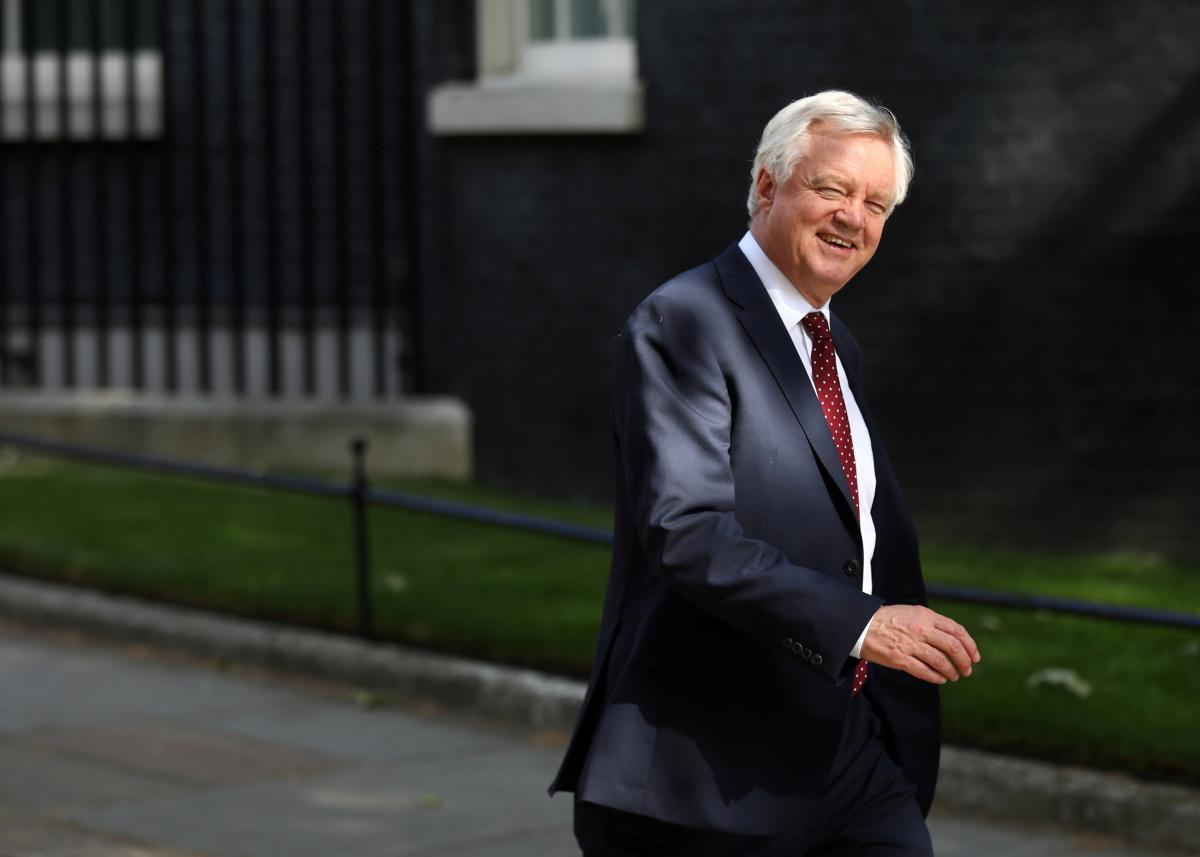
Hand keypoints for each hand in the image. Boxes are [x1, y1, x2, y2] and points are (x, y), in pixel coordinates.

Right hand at [860, 605, 980, 684]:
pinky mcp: (900, 659)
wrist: (862, 626)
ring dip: (951, 671)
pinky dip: (936, 677)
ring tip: (954, 676)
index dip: (970, 645)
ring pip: (941, 661)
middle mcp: (921, 629)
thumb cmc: (888, 620)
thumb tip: (952, 638)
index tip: (975, 656)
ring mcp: (911, 645)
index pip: (957, 631)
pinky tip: (940, 679)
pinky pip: (925, 671)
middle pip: (953, 647)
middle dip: (965, 662)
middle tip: (967, 670)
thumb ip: (932, 622)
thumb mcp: (912, 612)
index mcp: (926, 616)